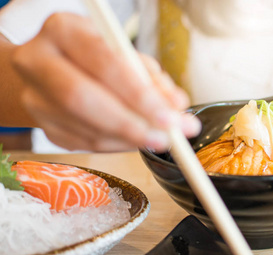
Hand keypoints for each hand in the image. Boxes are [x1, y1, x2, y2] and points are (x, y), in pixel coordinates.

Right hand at [11, 13, 200, 151]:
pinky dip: (118, 145)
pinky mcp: (43, 125)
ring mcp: (35, 98)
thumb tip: (176, 104)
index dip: (139, 96)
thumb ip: (149, 75)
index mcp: (63, 30)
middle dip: (133, 125)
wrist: (47, 65)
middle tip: (168, 137)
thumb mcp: (121, 50)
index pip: (104, 65)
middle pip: (84, 100)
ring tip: (160, 139)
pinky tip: (136, 140)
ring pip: (86, 129)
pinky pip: (86, 143)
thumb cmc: (92, 54)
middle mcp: (39, 62)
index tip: (170, 117)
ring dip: (130, 139)